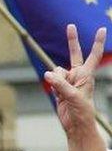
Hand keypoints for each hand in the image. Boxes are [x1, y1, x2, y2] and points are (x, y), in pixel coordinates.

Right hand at [44, 24, 106, 138]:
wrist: (76, 125)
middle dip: (72, 40)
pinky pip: (51, 80)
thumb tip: (48, 74)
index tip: (102, 28)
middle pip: (74, 54)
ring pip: (56, 71)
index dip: (97, 42)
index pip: (93, 55)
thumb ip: (60, 84)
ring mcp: (68, 81)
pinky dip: (51, 85)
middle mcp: (78, 75)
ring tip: (62, 93)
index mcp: (87, 75)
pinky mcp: (59, 88)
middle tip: (70, 25)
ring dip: (56, 79)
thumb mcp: (73, 97)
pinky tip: (57, 95)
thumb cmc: (82, 111)